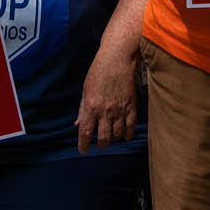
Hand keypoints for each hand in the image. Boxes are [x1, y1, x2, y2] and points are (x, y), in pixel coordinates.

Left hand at [77, 34, 140, 149]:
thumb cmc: (98, 72)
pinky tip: (125, 136)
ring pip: (118, 134)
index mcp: (91, 107)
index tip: (83, 151)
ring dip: (114, 139)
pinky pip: (131, 125)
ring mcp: (120, 109)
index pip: (86, 133)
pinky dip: (128, 133)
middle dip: (101, 145)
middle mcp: (105, 111)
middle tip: (100, 145)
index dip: (84, 145)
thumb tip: (78, 124)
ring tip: (111, 138)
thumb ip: (83, 110)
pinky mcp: (131, 105)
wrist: (117, 59)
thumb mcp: (85, 91)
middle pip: (104, 138)